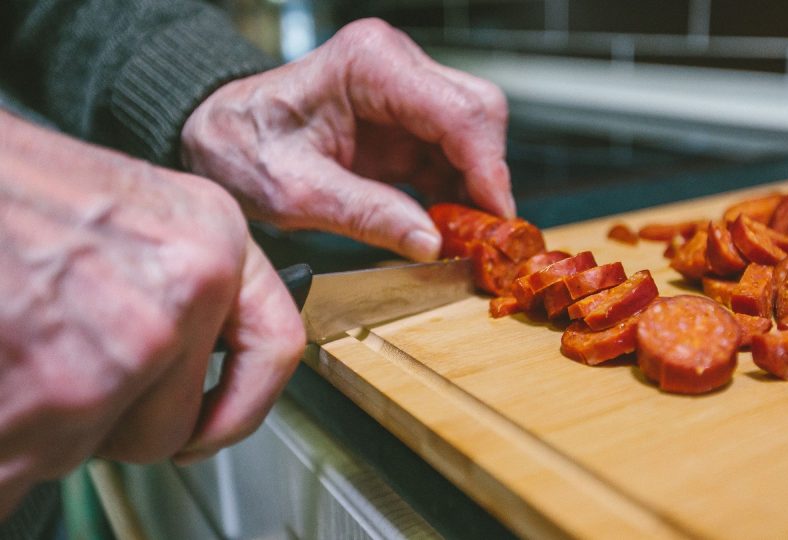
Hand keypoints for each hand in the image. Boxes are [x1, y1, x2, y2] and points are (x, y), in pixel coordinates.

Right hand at [0, 113, 304, 516]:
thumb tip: (180, 351)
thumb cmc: (7, 186)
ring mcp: (129, 347)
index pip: (273, 347)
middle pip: (165, 426)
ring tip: (16, 350)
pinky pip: (34, 459)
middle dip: (108, 422)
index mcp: (209, 238)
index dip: (241, 406)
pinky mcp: (63, 389)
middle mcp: (186, 292)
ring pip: (90, 447)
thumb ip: (164, 277)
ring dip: (43, 427)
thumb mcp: (119, 205)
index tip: (212, 429)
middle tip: (58, 373)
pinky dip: (7, 441)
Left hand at [181, 18, 514, 261]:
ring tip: (464, 237)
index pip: (457, 111)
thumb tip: (432, 243)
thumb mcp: (294, 192)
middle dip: (488, 176)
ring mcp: (403, 91)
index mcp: (369, 64)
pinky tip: (447, 224)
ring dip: (475, 188)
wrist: (216, 135)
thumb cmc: (240, 146)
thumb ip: (366, 214)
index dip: (488, 168)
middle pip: (478, 114)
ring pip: (473, 135)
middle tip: (484, 234)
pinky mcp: (403, 122)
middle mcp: (395, 66)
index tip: (496, 218)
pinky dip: (457, 191)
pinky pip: (451, 155)